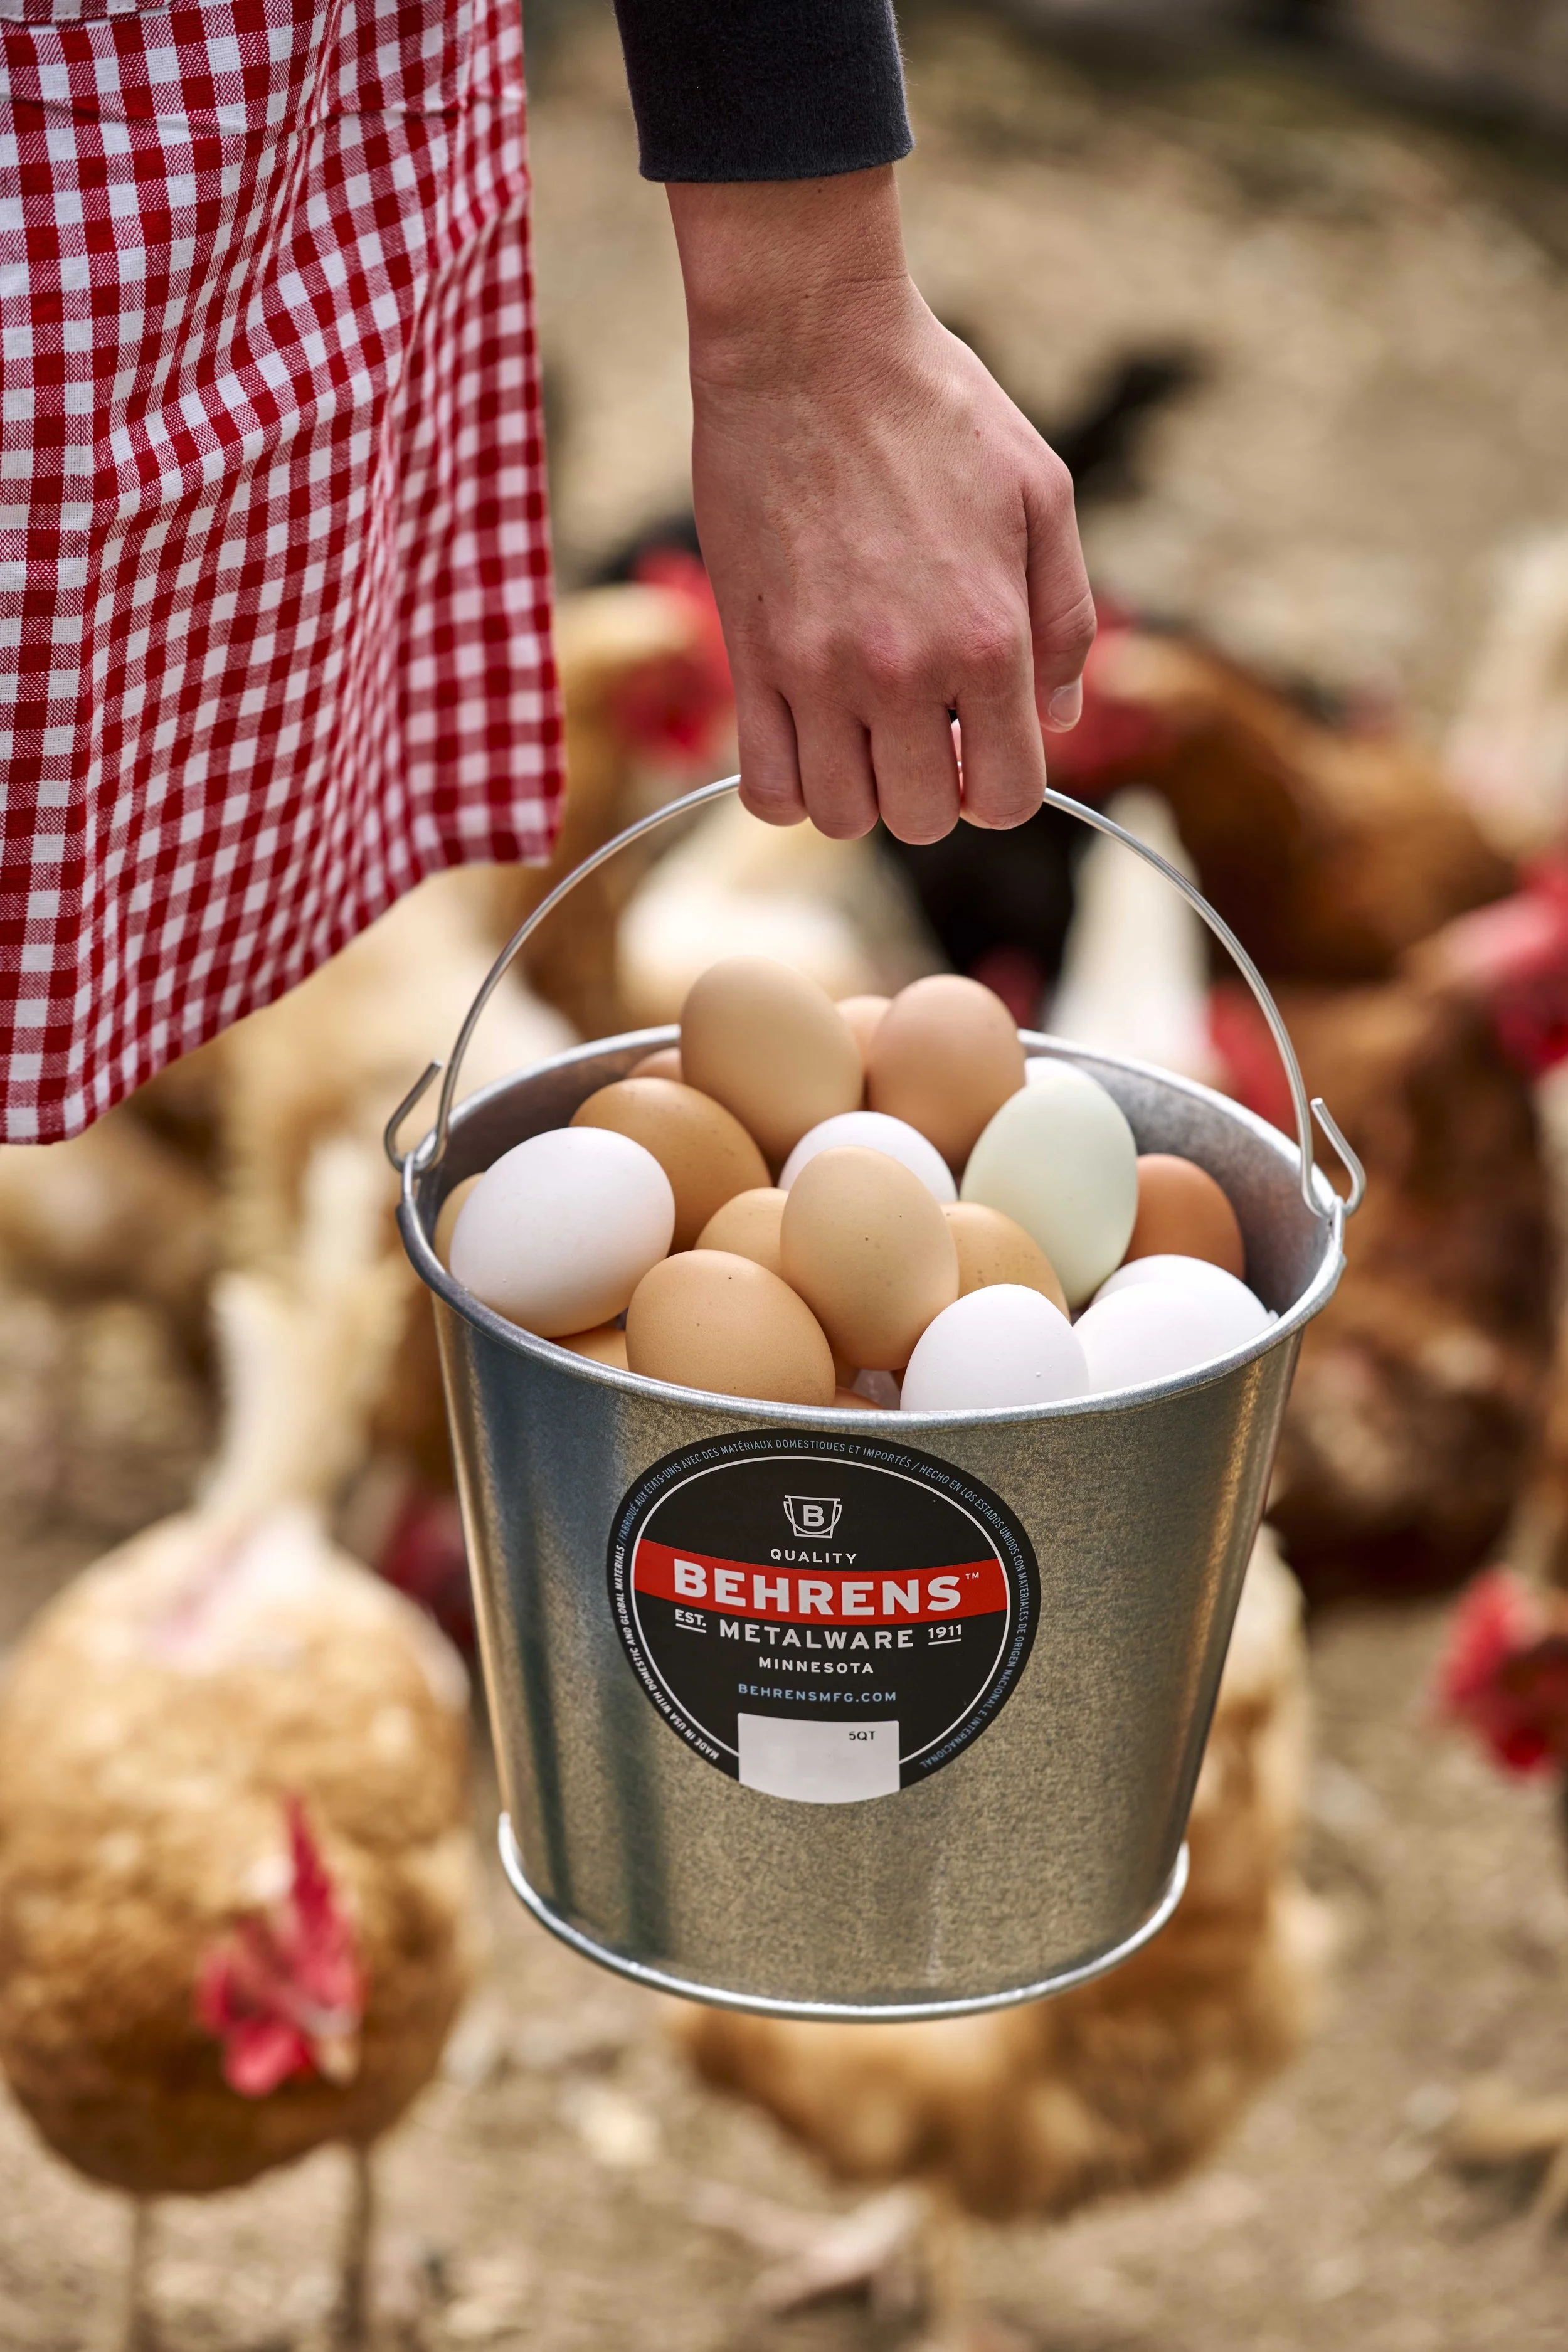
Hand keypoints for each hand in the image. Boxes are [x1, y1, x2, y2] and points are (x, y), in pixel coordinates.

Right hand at [666, 169, 1094, 844]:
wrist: (809, 344)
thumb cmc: (933, 406)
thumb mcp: (1042, 494)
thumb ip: (1063, 616)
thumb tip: (1054, 716)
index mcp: (987, 640)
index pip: (1006, 796)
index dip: (998, 790)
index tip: (978, 749)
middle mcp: (903, 672)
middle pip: (922, 820)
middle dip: (930, 793)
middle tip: (918, 732)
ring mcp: (820, 672)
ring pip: (841, 817)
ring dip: (859, 794)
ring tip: (861, 734)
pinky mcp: (753, 656)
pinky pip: (763, 786)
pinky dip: (787, 790)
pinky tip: (805, 742)